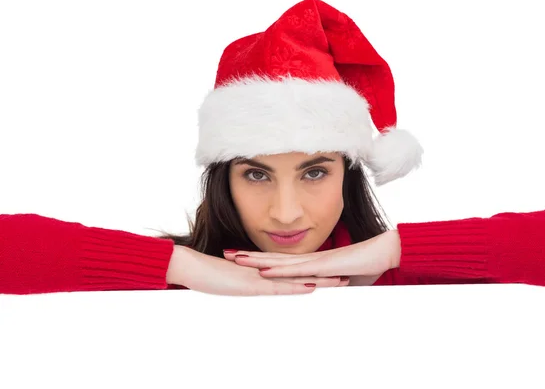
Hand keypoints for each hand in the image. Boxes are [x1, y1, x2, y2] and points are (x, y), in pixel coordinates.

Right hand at [166, 245, 348, 295]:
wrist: (189, 265)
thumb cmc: (207, 274)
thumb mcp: (233, 281)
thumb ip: (247, 282)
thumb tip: (257, 285)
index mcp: (264, 272)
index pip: (294, 273)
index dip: (314, 273)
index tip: (332, 275)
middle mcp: (266, 272)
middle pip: (301, 273)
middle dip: (325, 276)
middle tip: (348, 277)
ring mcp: (260, 277)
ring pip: (296, 278)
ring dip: (318, 280)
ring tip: (340, 282)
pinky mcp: (251, 284)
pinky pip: (277, 286)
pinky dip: (295, 287)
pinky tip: (311, 287)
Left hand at [224, 230, 400, 285]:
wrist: (385, 252)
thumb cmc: (366, 265)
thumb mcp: (342, 279)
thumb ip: (329, 283)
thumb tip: (326, 289)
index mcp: (311, 261)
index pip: (280, 260)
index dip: (261, 258)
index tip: (241, 257)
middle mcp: (308, 259)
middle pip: (273, 257)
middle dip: (249, 256)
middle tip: (226, 252)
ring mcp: (315, 261)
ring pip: (280, 262)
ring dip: (257, 261)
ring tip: (236, 258)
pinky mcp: (323, 266)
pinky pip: (297, 270)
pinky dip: (279, 272)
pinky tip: (264, 272)